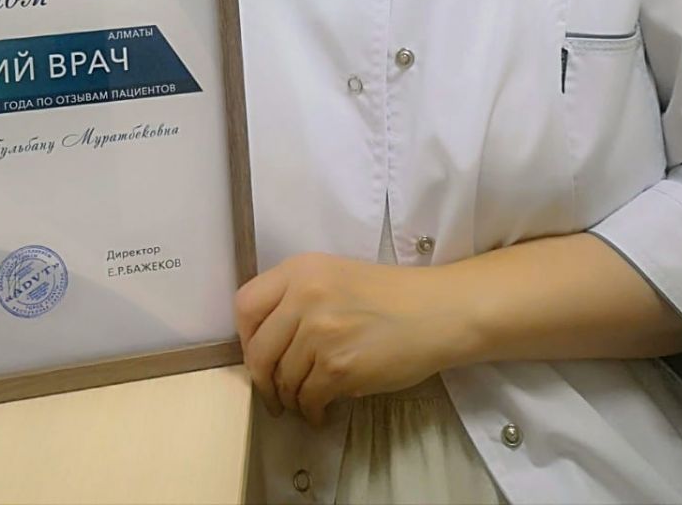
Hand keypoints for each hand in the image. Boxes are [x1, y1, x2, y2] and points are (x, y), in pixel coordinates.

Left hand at [234, 252, 464, 426]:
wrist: (435, 312)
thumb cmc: (389, 295)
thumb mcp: (335, 276)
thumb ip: (297, 297)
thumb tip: (266, 339)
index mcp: (301, 269)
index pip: (245, 304)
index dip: (246, 336)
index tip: (257, 353)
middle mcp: (305, 296)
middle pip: (258, 350)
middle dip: (262, 379)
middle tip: (273, 393)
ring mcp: (321, 332)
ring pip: (283, 379)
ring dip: (291, 398)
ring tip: (305, 401)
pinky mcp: (339, 367)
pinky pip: (308, 398)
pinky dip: (312, 411)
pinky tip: (321, 412)